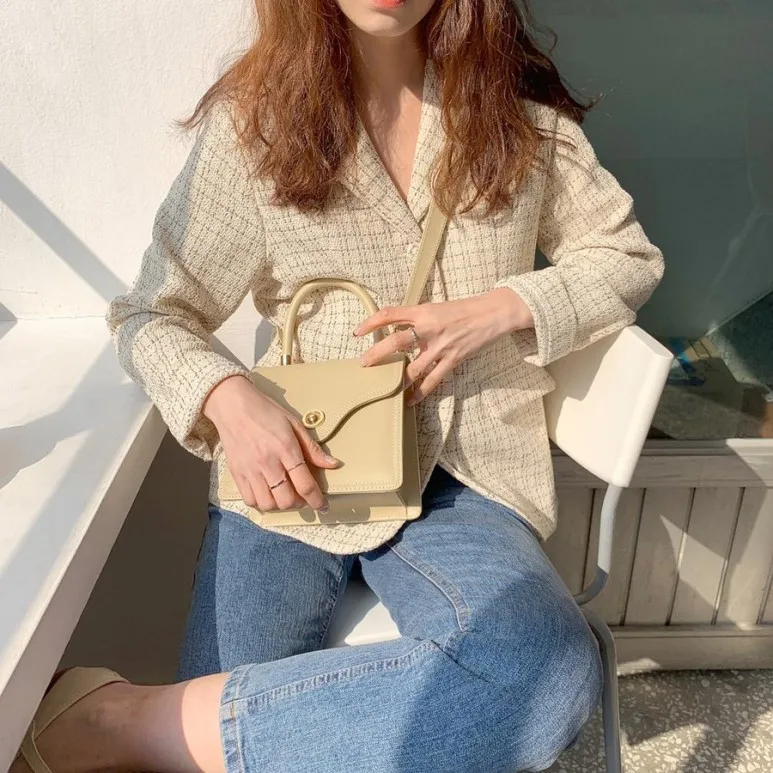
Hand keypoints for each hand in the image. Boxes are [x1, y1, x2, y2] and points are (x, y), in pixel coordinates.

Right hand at [202, 375, 339, 512]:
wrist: (232, 405)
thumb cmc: (265, 411)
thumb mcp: (294, 424)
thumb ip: (312, 448)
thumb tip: (332, 464)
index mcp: (286, 449)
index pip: (305, 484)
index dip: (317, 500)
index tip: (322, 506)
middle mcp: (268, 463)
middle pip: (287, 500)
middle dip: (299, 503)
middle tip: (302, 496)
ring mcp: (250, 470)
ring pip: (268, 504)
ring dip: (280, 504)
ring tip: (285, 494)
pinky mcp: (237, 473)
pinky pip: (249, 500)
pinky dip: (261, 502)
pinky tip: (268, 493)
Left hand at [353, 288, 533, 404]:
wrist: (492, 313)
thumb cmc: (463, 309)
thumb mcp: (436, 308)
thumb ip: (416, 318)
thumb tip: (396, 328)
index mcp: (423, 311)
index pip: (391, 314)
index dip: (371, 322)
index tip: (358, 332)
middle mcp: (430, 328)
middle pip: (397, 341)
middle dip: (377, 354)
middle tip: (364, 364)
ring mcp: (441, 346)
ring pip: (414, 367)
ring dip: (398, 379)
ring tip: (385, 387)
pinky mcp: (453, 359)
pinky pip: (433, 379)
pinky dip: (421, 391)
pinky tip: (411, 400)